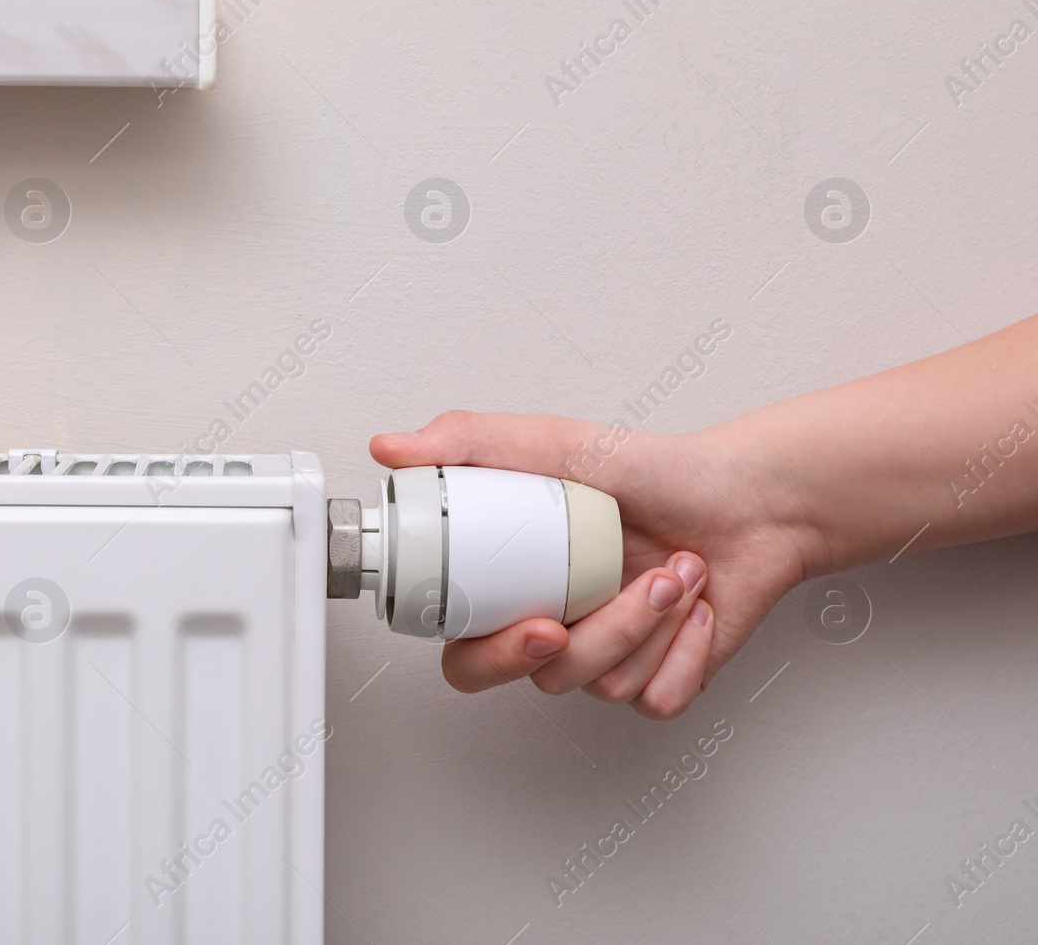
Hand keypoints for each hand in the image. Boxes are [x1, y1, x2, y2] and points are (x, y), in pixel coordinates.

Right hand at [370, 410, 811, 717]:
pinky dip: (687, 652)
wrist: (750, 498)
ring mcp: (610, 656)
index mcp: (518, 585)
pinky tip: (697, 605)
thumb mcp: (555, 443)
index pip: (467, 649)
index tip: (537, 623)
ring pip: (604, 683)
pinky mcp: (664, 678)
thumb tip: (391, 448)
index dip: (489, 655)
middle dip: (588, 642)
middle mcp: (558, 626)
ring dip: (649, 623)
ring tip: (674, 569)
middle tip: (613, 599)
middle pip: (538, 677)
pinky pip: (658, 698)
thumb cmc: (657, 472)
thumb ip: (468, 442)